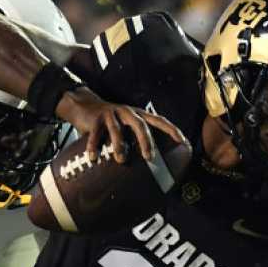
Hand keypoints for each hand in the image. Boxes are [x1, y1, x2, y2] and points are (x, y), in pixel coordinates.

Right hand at [56, 89, 184, 163]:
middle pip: (140, 125)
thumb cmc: (110, 122)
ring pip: (117, 129)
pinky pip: (96, 133)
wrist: (85, 105)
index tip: (182, 141)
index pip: (159, 120)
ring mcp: (111, 113)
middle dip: (146, 141)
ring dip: (119, 145)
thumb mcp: (126, 125)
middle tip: (149, 157)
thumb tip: (151, 161)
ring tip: (121, 160)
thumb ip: (135, 138)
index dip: (171, 130)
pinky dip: (94, 145)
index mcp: (138, 114)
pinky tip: (93, 157)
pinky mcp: (96, 118)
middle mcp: (127, 112)